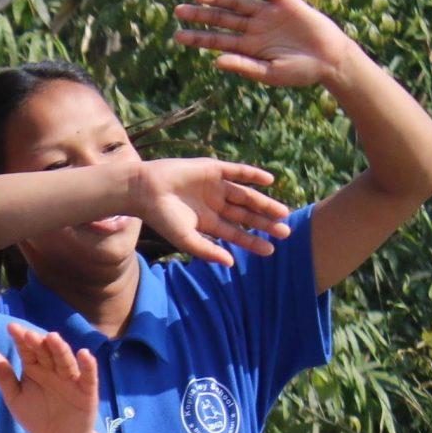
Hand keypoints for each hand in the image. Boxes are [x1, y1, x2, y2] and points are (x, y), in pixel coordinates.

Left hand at [0, 323, 106, 432]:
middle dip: (38, 343)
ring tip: (52, 338)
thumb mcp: (15, 398)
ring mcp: (70, 379)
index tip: (11, 328)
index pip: (27, 350)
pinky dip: (88, 365)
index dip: (21, 339)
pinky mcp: (86, 391)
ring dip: (60, 349)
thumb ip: (3, 377)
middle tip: (29, 335)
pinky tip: (83, 354)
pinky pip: (88, 376)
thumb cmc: (37, 416)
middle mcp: (53, 369)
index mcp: (35, 368)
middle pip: (46, 353)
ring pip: (65, 361)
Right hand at [129, 158, 294, 266]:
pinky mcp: (213, 169)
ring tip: (282, 213)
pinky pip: (237, 172)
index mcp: (208, 222)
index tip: (271, 249)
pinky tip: (269, 181)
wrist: (145, 190)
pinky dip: (253, 175)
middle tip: (285, 231)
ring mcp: (215, 186)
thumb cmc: (162, 217)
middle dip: (264, 224)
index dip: (253, 241)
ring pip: (246, 195)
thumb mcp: (185, 239)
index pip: (236, 233)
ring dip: (264, 203)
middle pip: (246, 215)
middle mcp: (215, 204)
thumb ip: (208, 250)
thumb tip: (231, 263)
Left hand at [174, 0, 361, 91]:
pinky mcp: (286, 2)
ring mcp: (268, 14)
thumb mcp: (271, 73)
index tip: (177, 35)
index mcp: (248, 47)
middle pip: (222, 19)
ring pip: (238, 3)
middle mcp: (254, 29)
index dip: (198, 37)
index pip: (217, 41)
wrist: (331, 59)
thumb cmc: (301, 72)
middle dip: (200, 15)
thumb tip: (216, 62)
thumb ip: (244, 66)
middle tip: (177, 11)